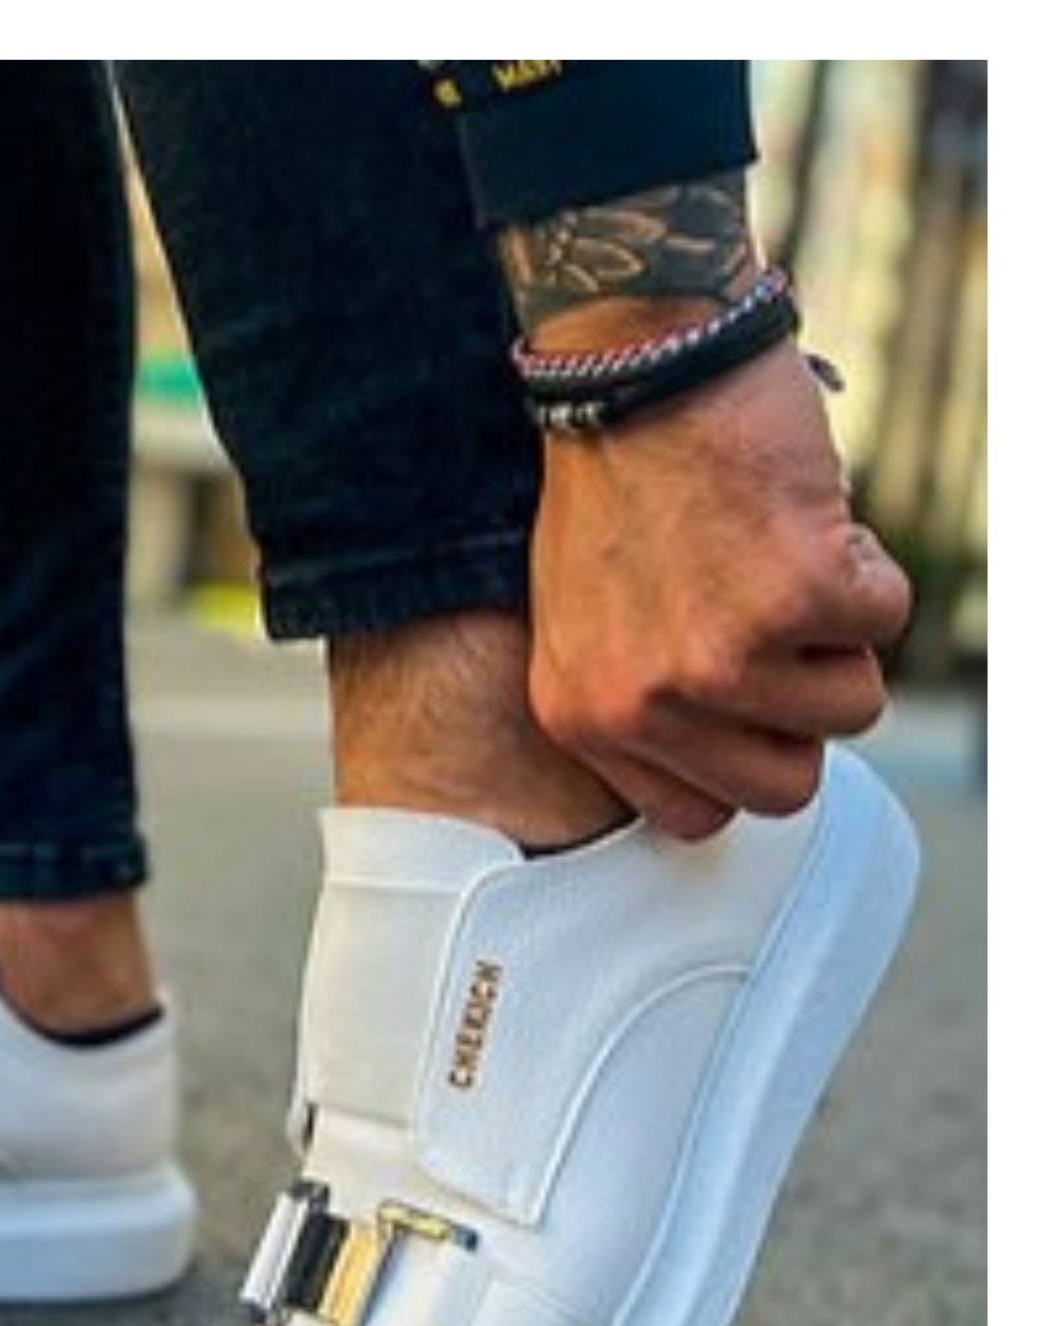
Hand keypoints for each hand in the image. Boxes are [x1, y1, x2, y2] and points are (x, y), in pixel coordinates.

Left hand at [526, 339, 913, 839]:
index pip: (700, 818)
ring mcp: (720, 657)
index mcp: (582, 721)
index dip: (742, 759)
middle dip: (801, 713)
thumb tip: (726, 756)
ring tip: (776, 560)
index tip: (746, 705)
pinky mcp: (796, 596)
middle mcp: (643, 705)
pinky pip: (885, 620)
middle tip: (776, 633)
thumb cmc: (616, 486)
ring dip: (838, 634)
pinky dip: (868, 567)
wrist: (637, 365)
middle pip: (785, 787)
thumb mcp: (585, 624)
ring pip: (850, 706)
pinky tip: (801, 520)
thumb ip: (640, 705)